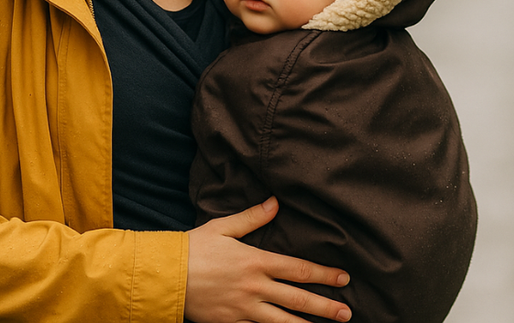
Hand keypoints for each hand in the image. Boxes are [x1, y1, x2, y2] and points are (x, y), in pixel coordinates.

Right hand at [185, 197, 351, 322]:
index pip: (298, 269)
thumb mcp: (223, 227)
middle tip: (348, 313)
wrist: (165, 276)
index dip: (324, 274)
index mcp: (255, 261)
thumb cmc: (194, 248)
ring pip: (283, 322)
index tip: (344, 278)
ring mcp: (244, 310)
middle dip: (325, 306)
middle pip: (298, 299)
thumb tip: (275, 202)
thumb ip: (252, 217)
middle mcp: (254, 287)